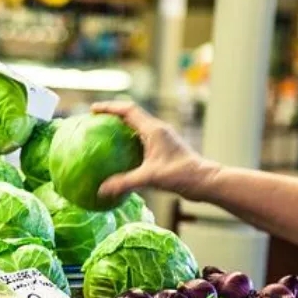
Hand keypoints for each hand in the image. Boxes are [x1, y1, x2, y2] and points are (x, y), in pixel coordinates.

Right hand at [91, 101, 218, 200]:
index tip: (93, 110)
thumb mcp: (150, 178)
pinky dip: (128, 141)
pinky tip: (120, 156)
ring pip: (137, 126)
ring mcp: (162, 138)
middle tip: (95, 121)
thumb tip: (102, 190)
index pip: (128, 110)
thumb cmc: (181, 175)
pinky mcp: (164, 148)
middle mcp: (158, 130)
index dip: (109, 107)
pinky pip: (142, 139)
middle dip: (113, 114)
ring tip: (104, 135)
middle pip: (131, 114)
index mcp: (154, 129)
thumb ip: (125, 183)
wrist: (204, 180)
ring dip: (121, 127)